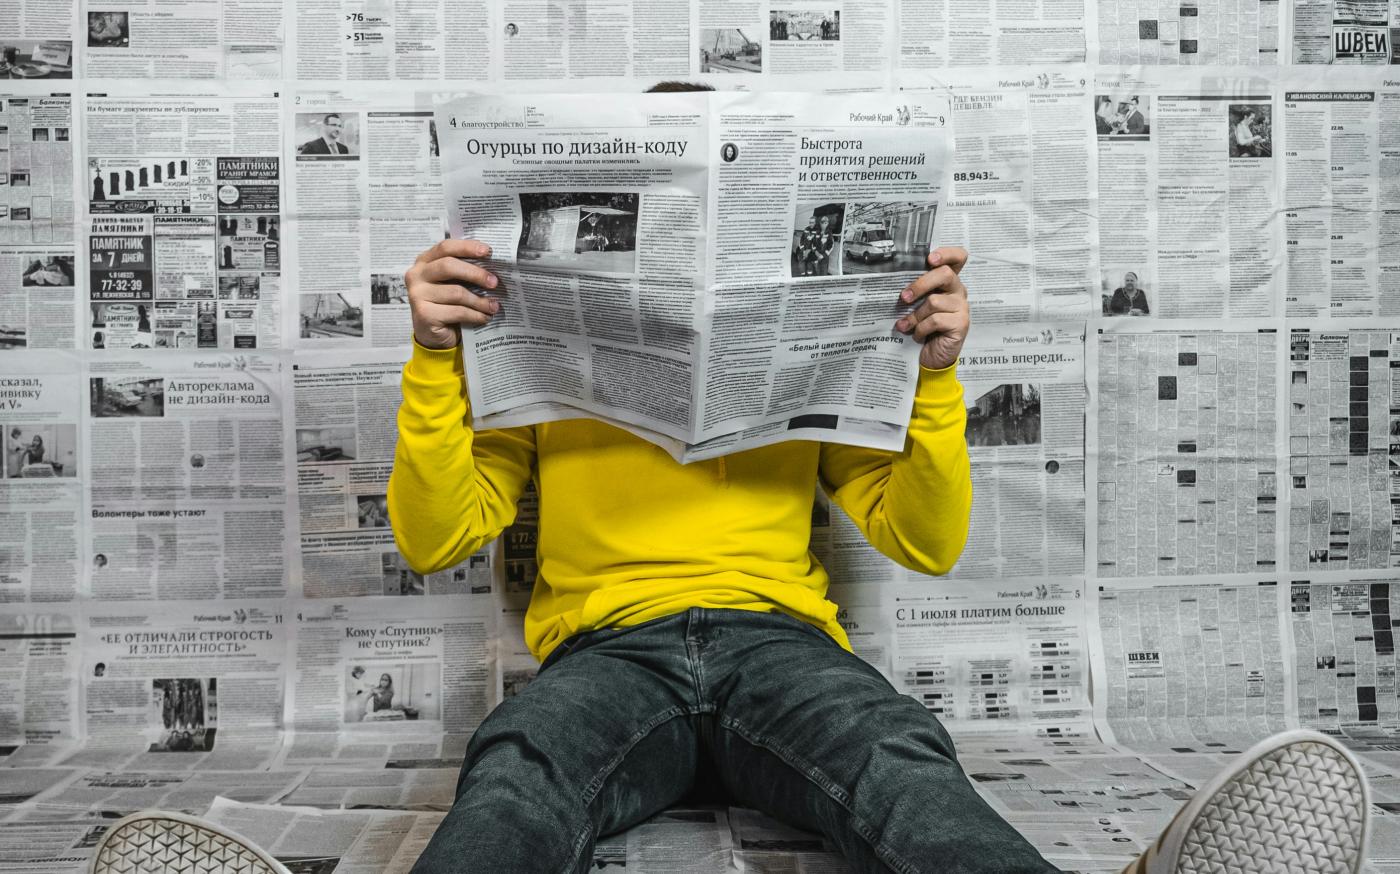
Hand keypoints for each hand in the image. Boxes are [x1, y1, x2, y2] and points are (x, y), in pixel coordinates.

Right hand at [404, 239, 499, 348]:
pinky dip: (475, 315)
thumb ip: (464, 271)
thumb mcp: (452, 283)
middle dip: (475, 273)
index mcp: (424, 262)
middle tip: (495, 282)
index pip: (445, 247)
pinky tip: (484, 317)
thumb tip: (494, 266)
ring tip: (494, 306)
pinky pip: (457, 312)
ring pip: (456, 292)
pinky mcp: (424, 314)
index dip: (467, 247)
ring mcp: (417, 295)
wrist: (433, 335)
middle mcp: (416, 275)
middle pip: (448, 266)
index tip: (488, 251)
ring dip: (480, 300)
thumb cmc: (446, 304)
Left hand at [895, 247, 969, 370]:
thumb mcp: (918, 305)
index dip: (947, 254)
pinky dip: (921, 329)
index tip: (930, 258)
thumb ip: (916, 291)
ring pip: (934, 301)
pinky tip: (917, 335)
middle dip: (920, 284)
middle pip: (945, 274)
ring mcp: (962, 307)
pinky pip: (935, 320)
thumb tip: (894, 280)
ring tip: (906, 325)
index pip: (958, 258)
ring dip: (915, 315)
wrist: (934, 357)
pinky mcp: (961, 324)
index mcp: (948, 282)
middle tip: (904, 297)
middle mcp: (958, 291)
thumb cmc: (924, 327)